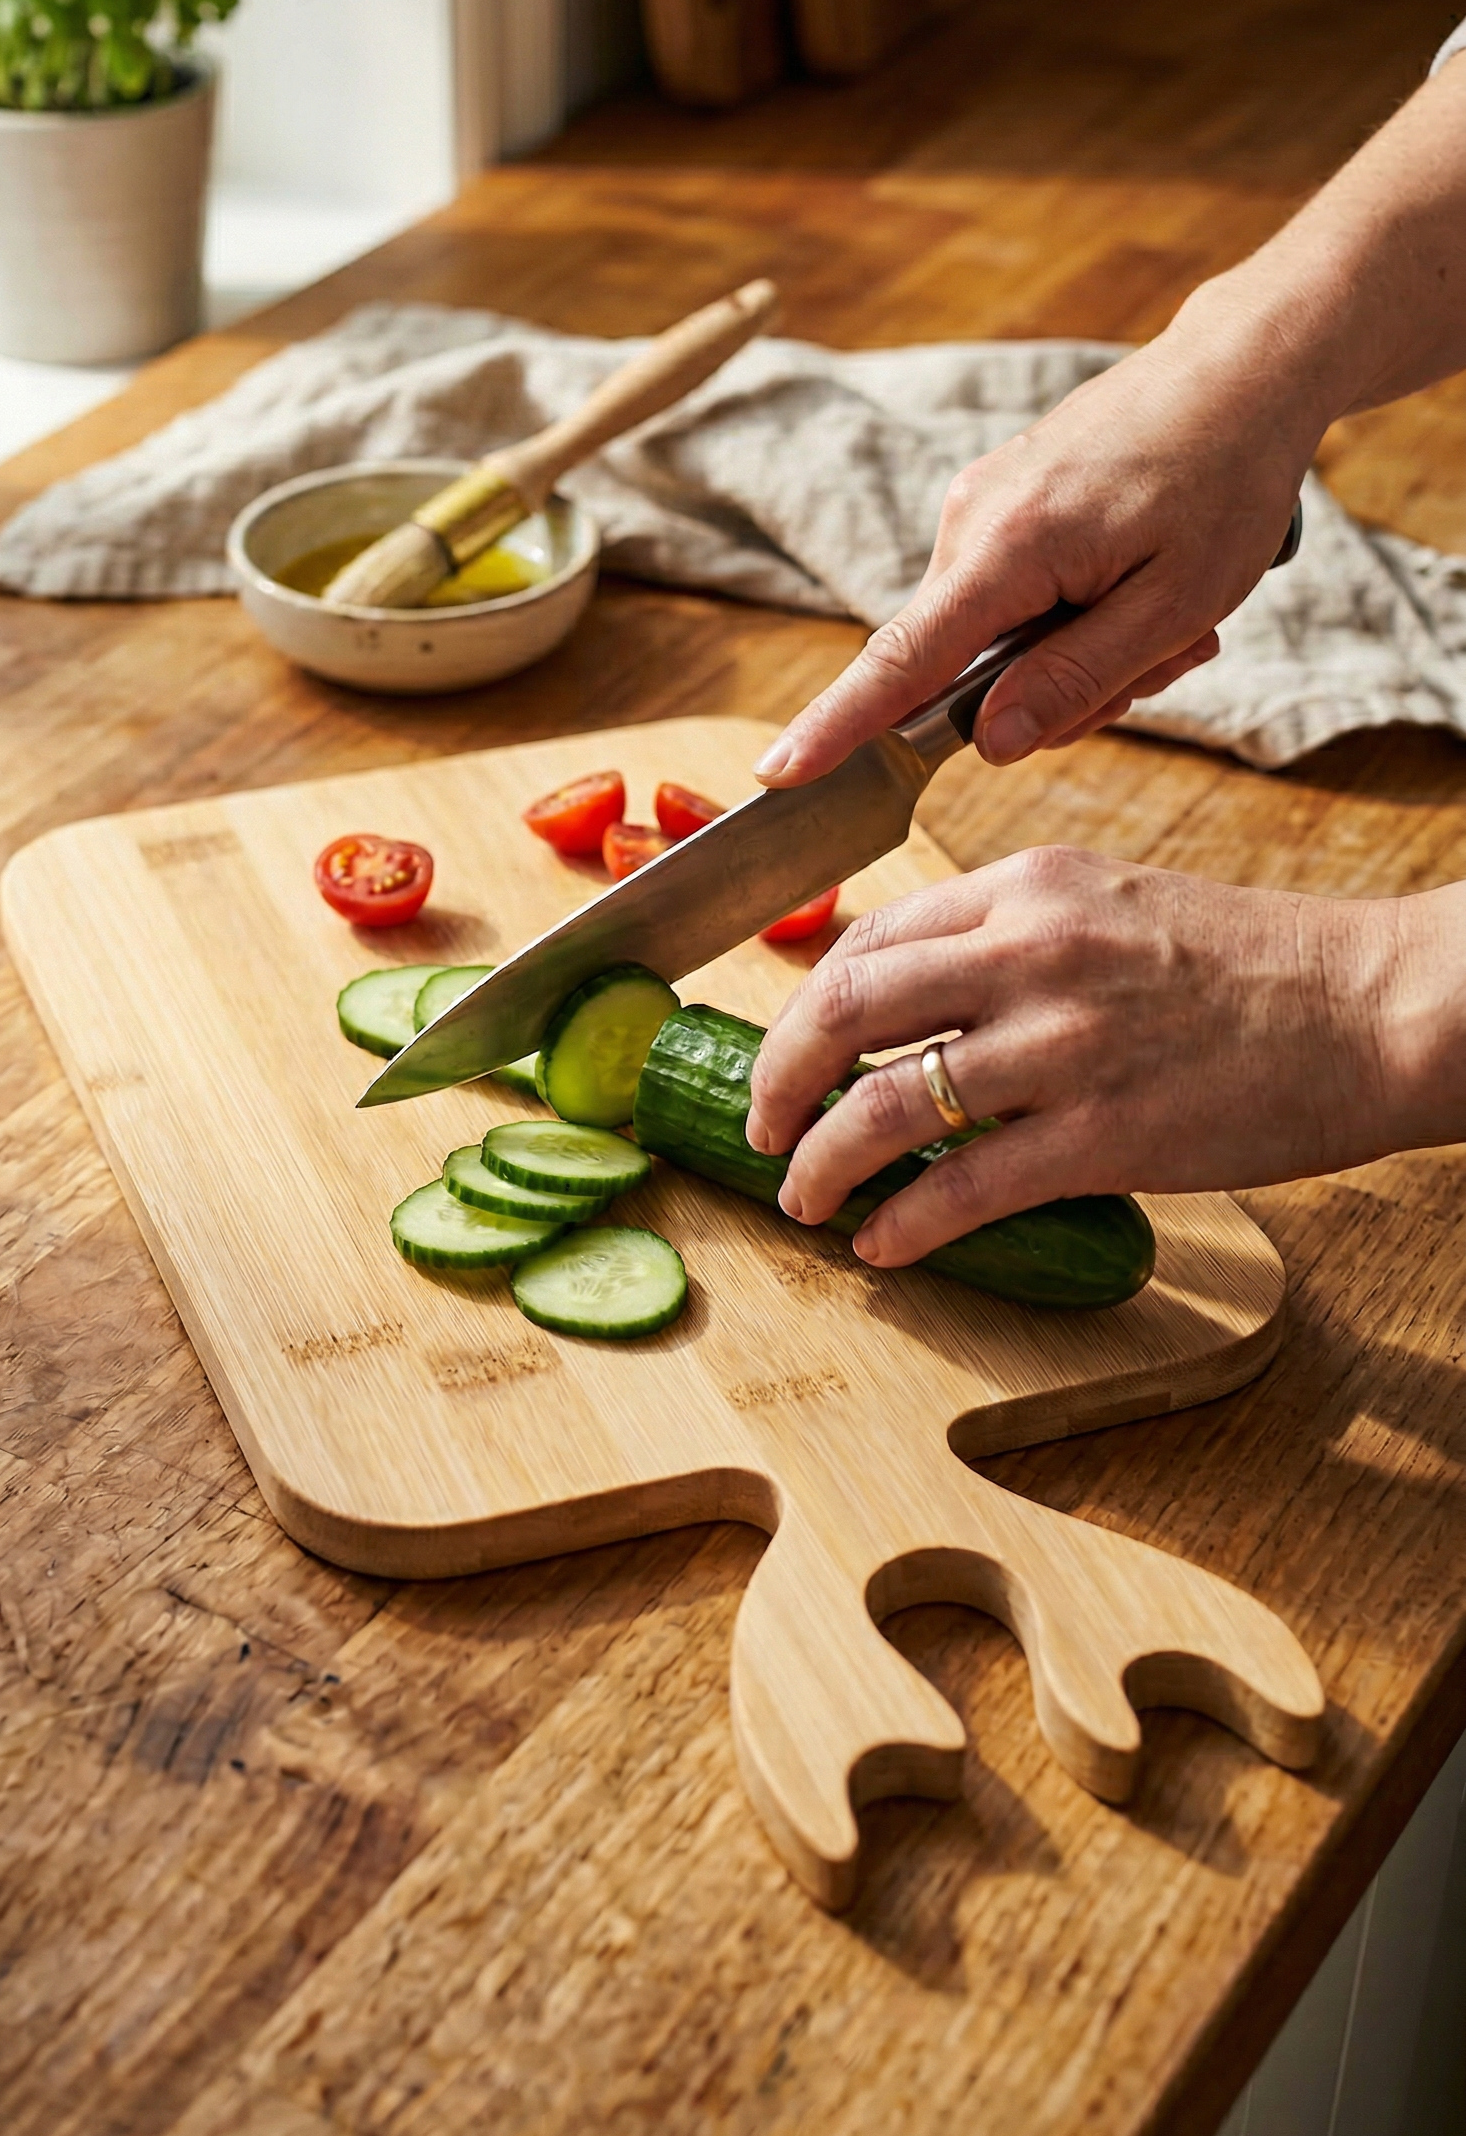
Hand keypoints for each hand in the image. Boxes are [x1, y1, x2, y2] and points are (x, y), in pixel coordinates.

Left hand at [743, 848, 1438, 1267]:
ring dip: (820, 1164)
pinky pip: (964, 1189)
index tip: (787, 1048)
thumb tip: (918, 993)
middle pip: (842, 1006)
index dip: (804, 1003)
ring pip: (882, 1104)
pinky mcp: (1105, 1135)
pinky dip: (903, 1225)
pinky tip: (882, 1247)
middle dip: (776, 1076)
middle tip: (761, 1125)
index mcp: (1029, 888)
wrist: (1374, 1007)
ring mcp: (1065, 1046)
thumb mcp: (1116, 905)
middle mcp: (1032, 953)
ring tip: (804, 1200)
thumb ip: (1015, 937)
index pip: (868, 937)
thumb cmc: (1256, 965)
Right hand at [753, 320, 1316, 786]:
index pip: (903, 661)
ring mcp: (977, 507)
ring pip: (994, 642)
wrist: (1239, 370)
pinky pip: (1008, 600)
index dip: (838, 726)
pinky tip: (1136, 582)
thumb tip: (990, 744)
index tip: (779, 771)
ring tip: (1166, 611)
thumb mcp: (1176, 605)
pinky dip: (1069, 616)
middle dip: (1057, 694)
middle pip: (964, 672)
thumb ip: (1076, 679)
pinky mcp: (995, 504)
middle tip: (1166, 654)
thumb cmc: (1223, 480)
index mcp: (1008, 546)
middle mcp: (970, 522)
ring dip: (1075, 653)